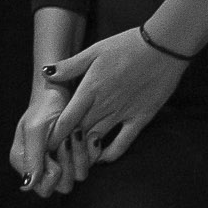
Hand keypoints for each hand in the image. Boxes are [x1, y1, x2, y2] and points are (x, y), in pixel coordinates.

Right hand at [10, 83, 83, 197]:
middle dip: (68, 163)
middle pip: (62, 186)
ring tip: (76, 133)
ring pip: (79, 177)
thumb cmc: (45, 105)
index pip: (42, 188)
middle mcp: (42, 165)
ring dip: (80, 154)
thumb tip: (27, 185)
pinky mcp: (79, 154)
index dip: (51, 175)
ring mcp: (62, 160)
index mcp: (24, 161)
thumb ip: (32, 158)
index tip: (51, 153)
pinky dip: (91, 150)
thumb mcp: (36, 130)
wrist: (64, 88)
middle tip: (65, 140)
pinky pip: (92, 164)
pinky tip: (89, 135)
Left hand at [52, 25, 189, 161]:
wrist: (163, 47)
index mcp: (90, 89)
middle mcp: (103, 105)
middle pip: (78, 132)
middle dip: (65, 146)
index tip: (45, 145)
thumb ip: (70, 66)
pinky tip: (101, 158)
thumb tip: (46, 72)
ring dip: (83, 152)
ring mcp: (122, 113)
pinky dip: (111, 154)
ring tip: (72, 162)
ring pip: (96, 140)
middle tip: (55, 157)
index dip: (54, 135)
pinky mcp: (140, 118)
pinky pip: (123, 142)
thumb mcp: (94, 51)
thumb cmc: (127, 46)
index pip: (66, 119)